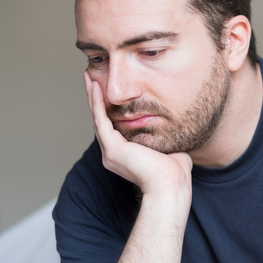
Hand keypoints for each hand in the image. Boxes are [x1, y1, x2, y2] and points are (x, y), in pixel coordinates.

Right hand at [84, 72, 192, 197]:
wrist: (171, 185)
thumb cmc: (175, 172)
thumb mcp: (167, 146)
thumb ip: (163, 135)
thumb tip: (170, 124)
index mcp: (124, 154)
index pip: (112, 126)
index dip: (108, 108)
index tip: (106, 92)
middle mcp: (113, 153)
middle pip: (101, 119)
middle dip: (95, 98)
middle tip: (90, 78)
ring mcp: (110, 151)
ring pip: (97, 117)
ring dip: (92, 96)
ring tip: (88, 77)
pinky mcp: (112, 148)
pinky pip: (101, 119)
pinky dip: (97, 102)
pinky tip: (94, 87)